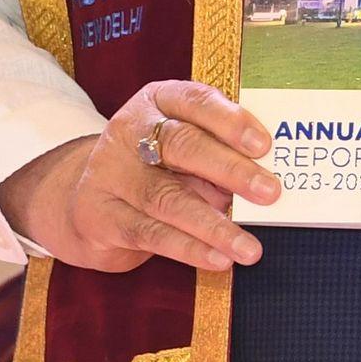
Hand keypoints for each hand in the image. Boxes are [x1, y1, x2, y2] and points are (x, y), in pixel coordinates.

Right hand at [0, 82, 278, 272]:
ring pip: (166, 198)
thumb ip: (224, 154)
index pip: (195, 102)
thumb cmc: (162, 166)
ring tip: (250, 248)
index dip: (231, 122)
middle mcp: (129, 132)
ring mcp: (109, 174)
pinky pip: (150, 234)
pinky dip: (190, 249)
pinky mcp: (99, 217)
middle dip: (230, 170)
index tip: (265, 145)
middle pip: (182, 146)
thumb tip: (269, 185)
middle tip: (270, 193)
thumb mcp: (191, 148)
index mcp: (159, 102)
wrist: (90, 199)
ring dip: (214, 225)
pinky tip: (219, 259)